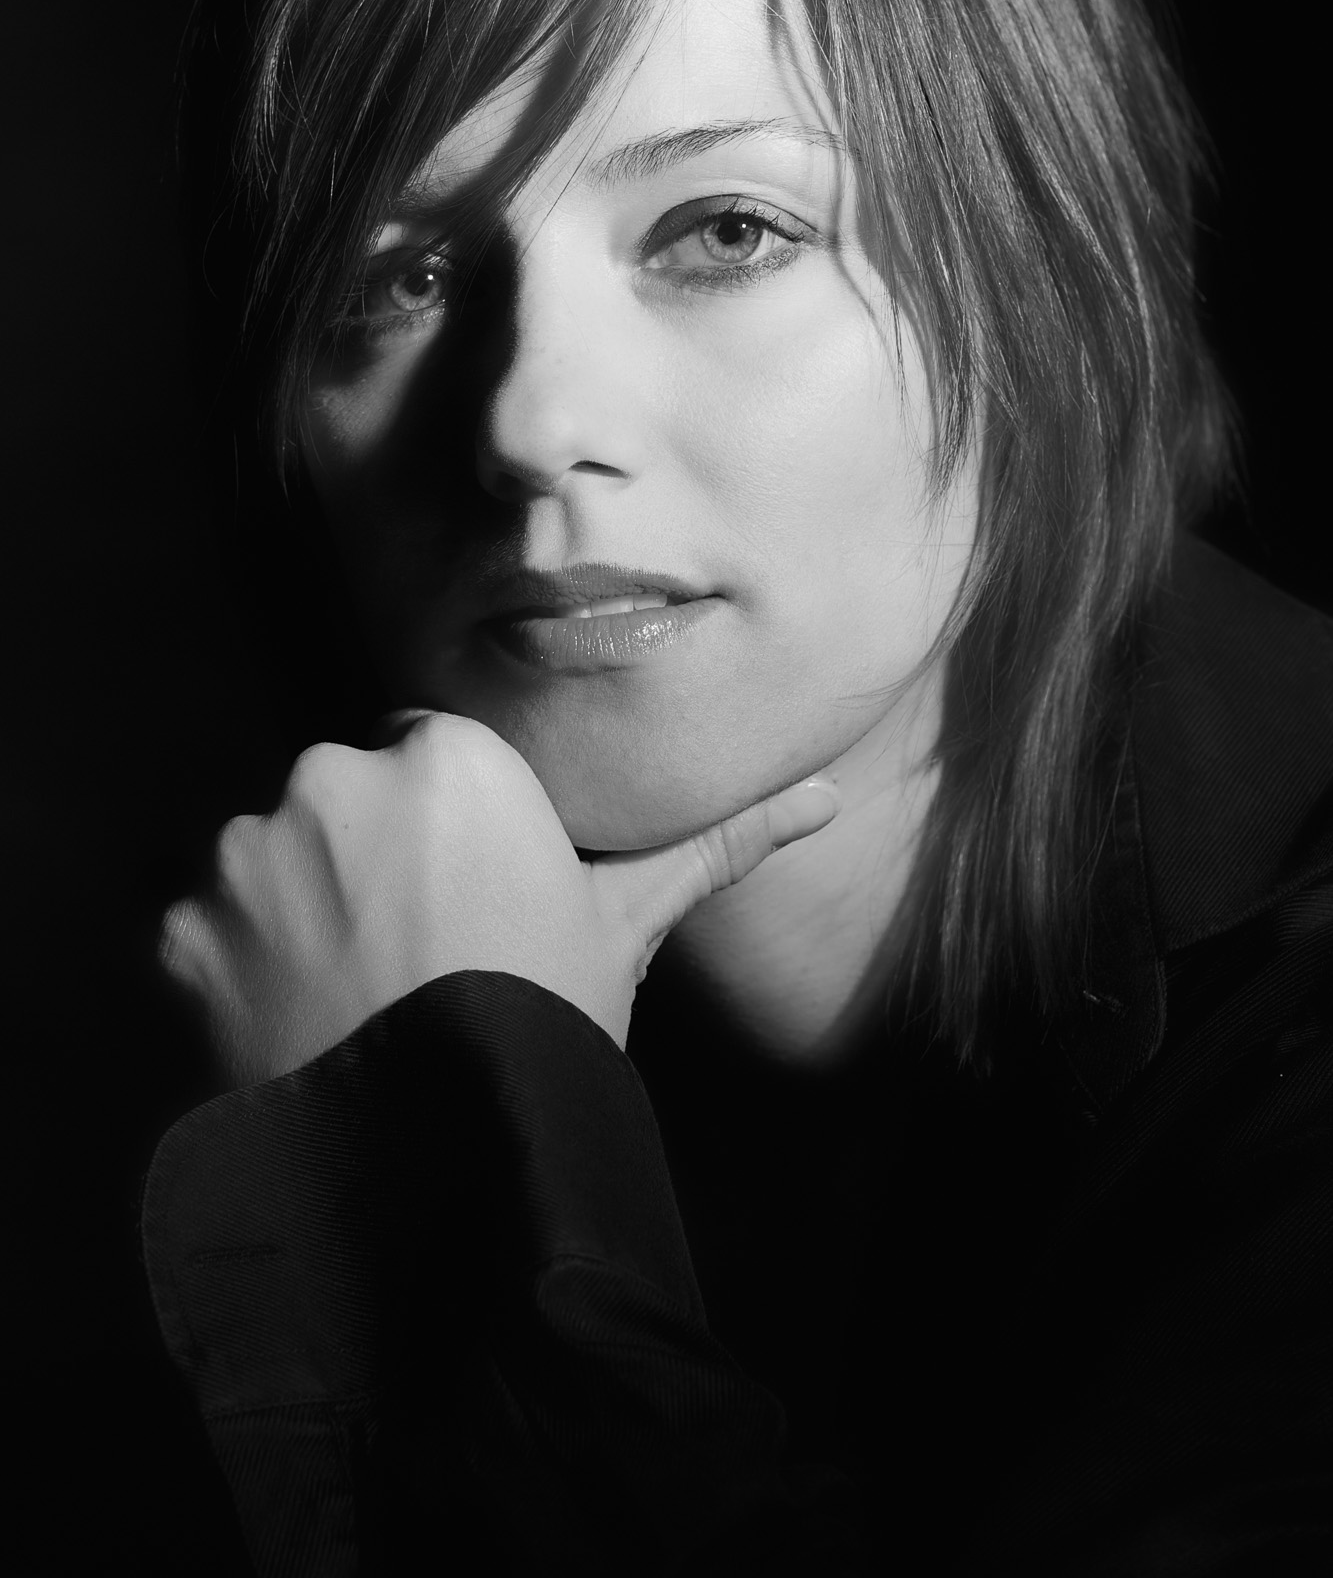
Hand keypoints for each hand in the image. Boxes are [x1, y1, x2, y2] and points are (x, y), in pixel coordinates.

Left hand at [160, 712, 838, 1081]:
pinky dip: (237, 962)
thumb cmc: (543, 1022)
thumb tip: (820, 796)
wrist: (439, 1164)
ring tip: (354, 990)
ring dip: (295, 901)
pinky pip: (205, 921)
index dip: (443, 823)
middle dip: (364, 849)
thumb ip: (712, 844)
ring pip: (269, 850)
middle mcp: (336, 774)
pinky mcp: (181, 926)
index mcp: (448, 756)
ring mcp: (247, 851)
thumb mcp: (625, 925)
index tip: (462, 891)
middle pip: (341, 791)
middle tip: (411, 947)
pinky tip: (295, 1020)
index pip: (423, 751)